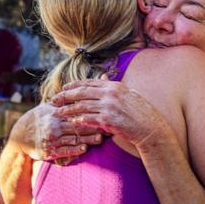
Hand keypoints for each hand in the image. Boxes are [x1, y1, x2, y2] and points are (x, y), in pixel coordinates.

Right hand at [26, 102, 103, 160]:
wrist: (19, 136)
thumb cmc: (38, 118)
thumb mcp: (48, 106)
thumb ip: (64, 99)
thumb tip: (83, 86)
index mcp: (55, 113)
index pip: (75, 111)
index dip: (90, 112)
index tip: (103, 112)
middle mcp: (53, 125)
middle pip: (77, 125)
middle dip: (93, 126)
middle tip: (107, 127)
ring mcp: (51, 139)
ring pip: (73, 138)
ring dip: (88, 139)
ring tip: (100, 138)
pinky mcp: (49, 151)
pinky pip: (65, 150)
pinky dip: (75, 149)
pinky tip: (85, 148)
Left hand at [52, 78, 168, 147]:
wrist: (150, 127)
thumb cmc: (141, 112)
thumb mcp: (128, 94)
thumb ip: (113, 86)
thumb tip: (103, 75)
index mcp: (115, 86)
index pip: (90, 83)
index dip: (74, 85)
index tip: (64, 88)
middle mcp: (110, 93)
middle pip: (82, 92)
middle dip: (66, 95)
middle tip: (54, 99)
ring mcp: (109, 106)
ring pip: (82, 106)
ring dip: (68, 109)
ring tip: (58, 112)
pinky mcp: (108, 119)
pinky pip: (88, 119)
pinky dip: (78, 120)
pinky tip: (71, 121)